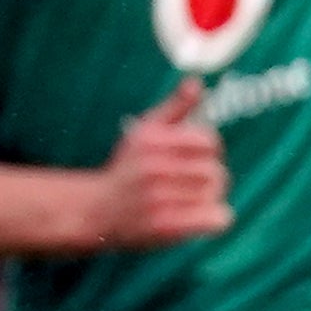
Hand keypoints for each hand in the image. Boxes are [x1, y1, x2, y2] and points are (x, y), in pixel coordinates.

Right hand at [94, 81, 231, 249]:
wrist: (94, 212)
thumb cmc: (127, 170)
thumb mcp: (144, 133)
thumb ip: (174, 108)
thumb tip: (196, 83)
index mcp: (151, 142)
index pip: (209, 141)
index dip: (209, 151)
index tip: (197, 158)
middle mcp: (153, 168)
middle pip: (216, 171)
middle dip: (211, 178)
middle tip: (193, 185)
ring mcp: (158, 199)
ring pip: (216, 195)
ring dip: (210, 199)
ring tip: (189, 201)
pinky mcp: (164, 227)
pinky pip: (217, 218)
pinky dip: (215, 219)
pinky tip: (199, 218)